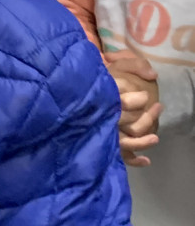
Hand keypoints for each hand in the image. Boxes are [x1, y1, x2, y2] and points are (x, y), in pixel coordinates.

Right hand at [103, 50, 161, 166]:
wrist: (66, 98)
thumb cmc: (96, 79)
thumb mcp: (116, 65)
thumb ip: (134, 64)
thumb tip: (153, 75)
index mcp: (103, 96)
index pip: (121, 102)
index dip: (135, 101)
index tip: (145, 96)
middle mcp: (103, 115)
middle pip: (127, 122)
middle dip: (146, 118)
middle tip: (158, 108)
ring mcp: (102, 131)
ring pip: (125, 141)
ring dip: (142, 141)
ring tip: (155, 138)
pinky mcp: (103, 142)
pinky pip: (118, 155)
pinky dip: (133, 160)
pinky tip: (145, 161)